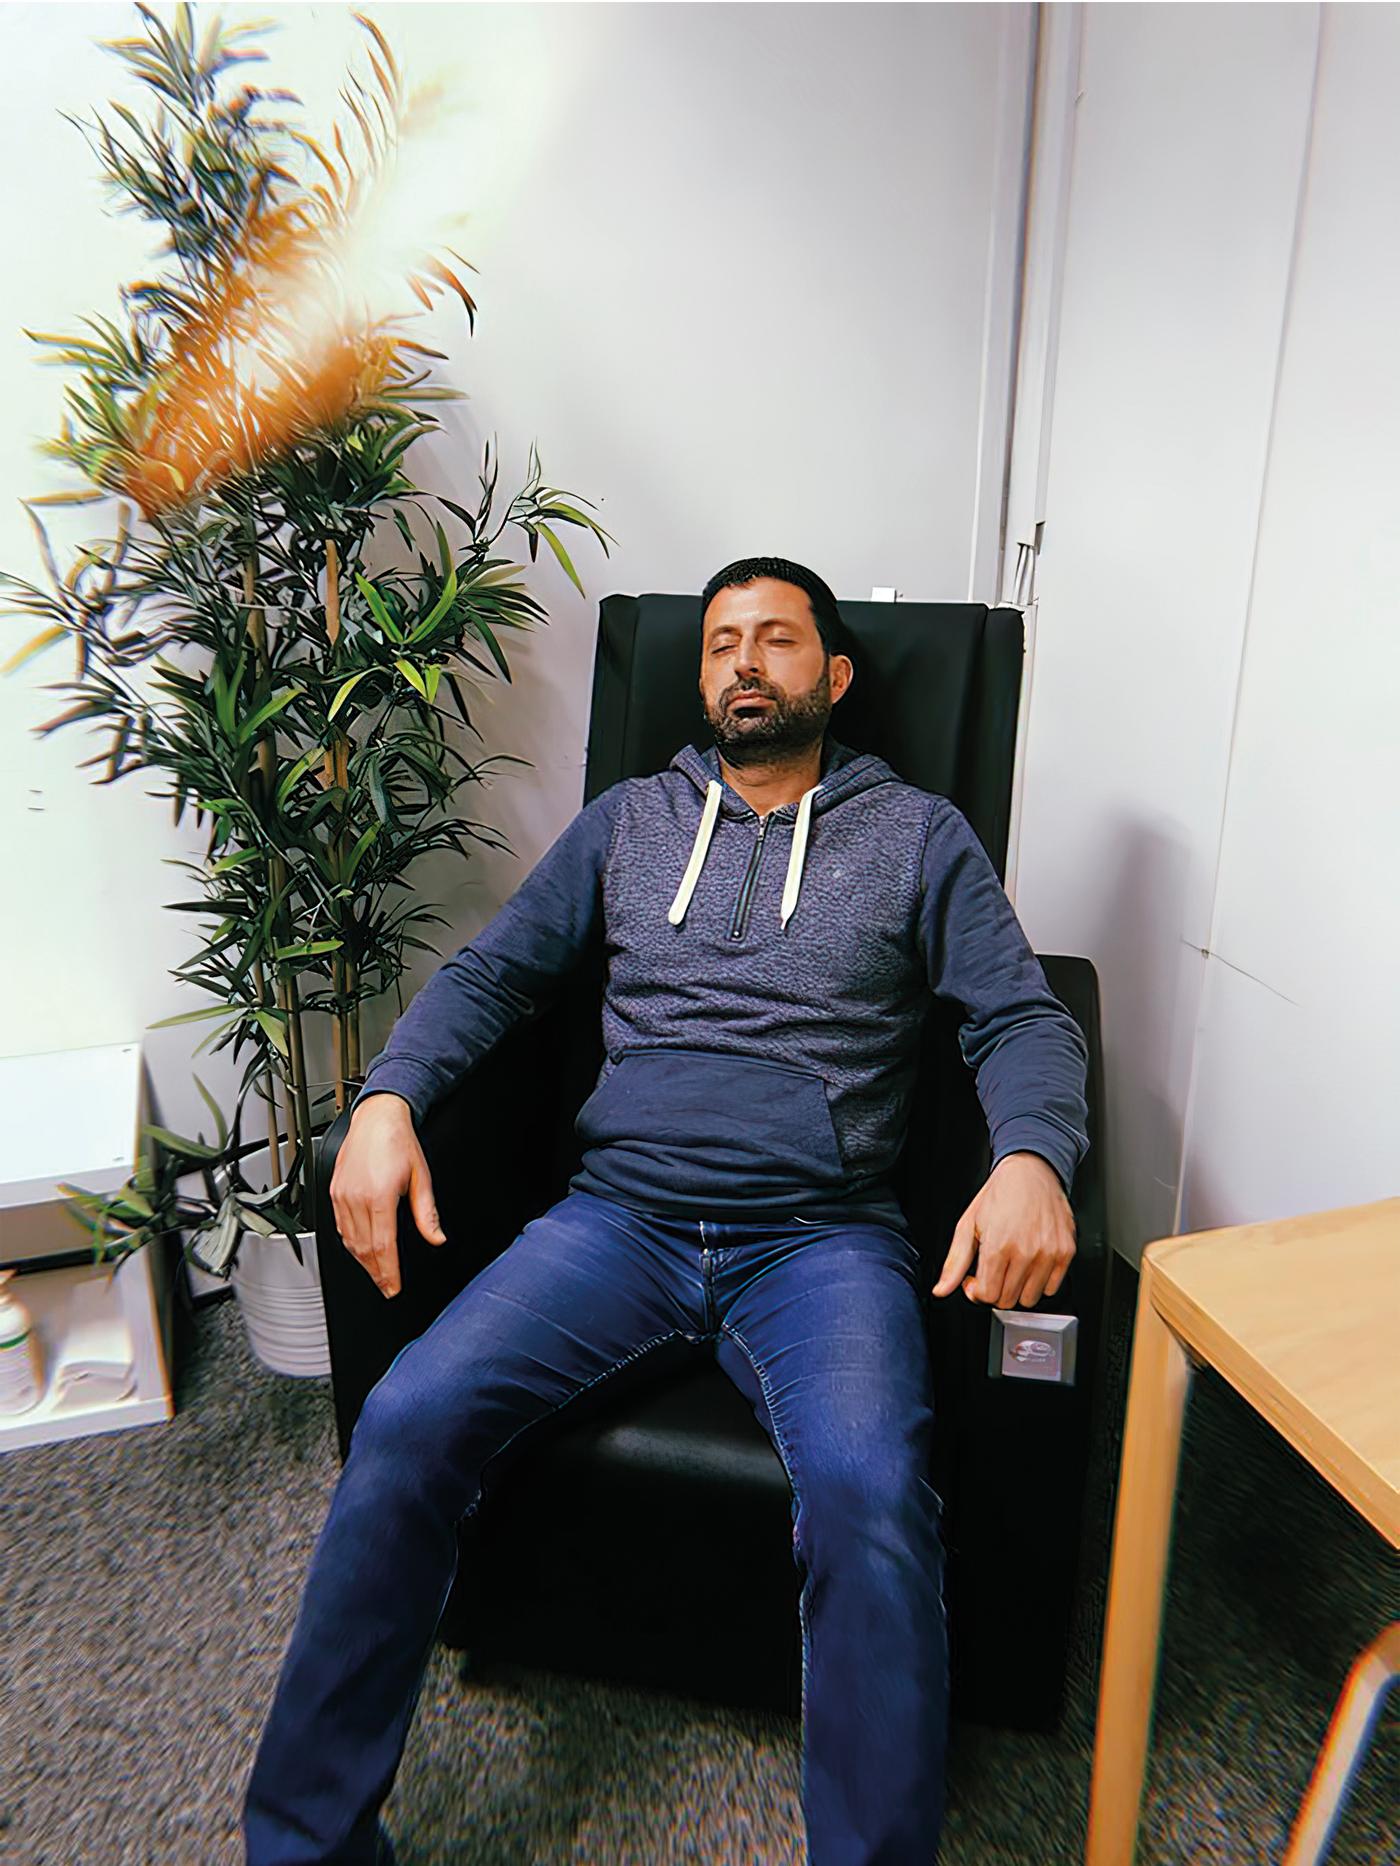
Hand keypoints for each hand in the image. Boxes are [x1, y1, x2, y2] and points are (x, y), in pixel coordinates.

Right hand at [331, 1094, 446, 1297]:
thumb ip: (428, 1213)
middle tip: (386, 1287)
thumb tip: (437, 1238)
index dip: (388, 1272)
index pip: (383, 1247)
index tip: (394, 1287)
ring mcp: (341, 1195)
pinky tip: (360, 1250)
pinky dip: (349, 1243)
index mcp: (378, 1197)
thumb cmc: (399, 1142)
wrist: (377, 1117)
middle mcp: (355, 1198)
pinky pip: (339, 1226)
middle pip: (363, 1249)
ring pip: (348, 1240)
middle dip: (376, 1272)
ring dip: (362, 1261)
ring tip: (376, 1273)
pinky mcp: (333, 1191)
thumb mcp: (421, 1177)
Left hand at [931, 1152, 1074, 1307]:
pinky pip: (1051, 1288)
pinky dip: (1039, 1282)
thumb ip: (954, 1263)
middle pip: (1007, 1300)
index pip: (987, 1296)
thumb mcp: (967, 1225)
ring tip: (1012, 1266)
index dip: (977, 1291)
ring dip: (1018, 1288)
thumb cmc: (1000, 1195)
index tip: (976, 1280)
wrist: (1031, 1172)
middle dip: (995, 1290)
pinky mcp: (1066, 1253)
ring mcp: (1049, 1254)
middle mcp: (1026, 1253)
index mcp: (998, 1247)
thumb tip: (941, 1290)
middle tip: (993, 1270)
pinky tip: (1030, 1263)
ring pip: (1030, 1298)